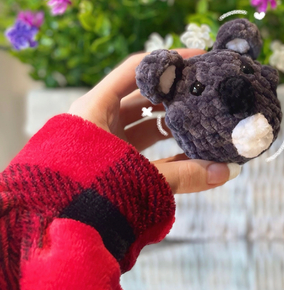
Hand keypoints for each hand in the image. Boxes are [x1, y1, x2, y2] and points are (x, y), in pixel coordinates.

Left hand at [68, 50, 239, 192]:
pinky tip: (192, 152)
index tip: (200, 58)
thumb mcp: (136, 176)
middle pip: (143, 95)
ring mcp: (104, 142)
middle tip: (207, 89)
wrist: (52, 231)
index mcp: (95, 109)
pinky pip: (143, 148)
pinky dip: (166, 149)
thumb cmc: (85, 192)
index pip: (135, 70)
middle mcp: (99, 120)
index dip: (168, 61)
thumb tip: (226, 172)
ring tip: (205, 118)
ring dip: (173, 121)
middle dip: (175, 92)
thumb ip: (182, 175)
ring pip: (145, 123)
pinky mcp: (111, 163)